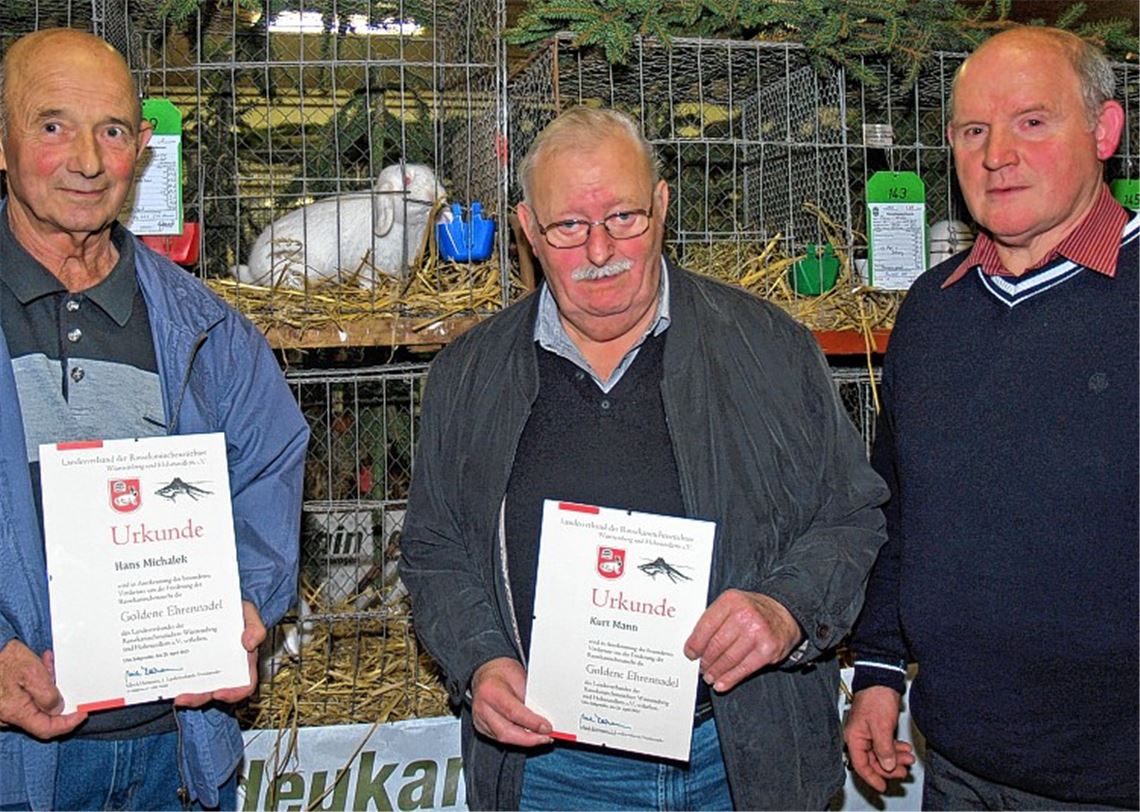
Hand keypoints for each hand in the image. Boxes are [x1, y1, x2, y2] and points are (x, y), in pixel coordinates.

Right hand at [0, 641, 86, 738]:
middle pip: (42, 714)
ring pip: (35, 702)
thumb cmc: (4, 658)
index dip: (67, 724)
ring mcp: (4, 709)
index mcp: (15, 712)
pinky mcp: (3, 700)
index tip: (81, 714)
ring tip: (45, 664)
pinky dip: (34, 683)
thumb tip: (57, 708)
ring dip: (44, 684)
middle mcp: (7, 715)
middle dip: (54, 695)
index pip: (46, 729)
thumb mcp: (32, 672)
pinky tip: (36, 667)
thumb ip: (47, 695)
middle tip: (56, 675)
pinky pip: (24, 696)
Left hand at [175, 601, 265, 707]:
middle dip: (199, 698)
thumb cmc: (235, 610)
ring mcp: (206, 667)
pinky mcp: (189, 663)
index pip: (245, 684)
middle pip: (214, 692)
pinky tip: (168, 680)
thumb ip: (255, 626)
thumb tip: (250, 643)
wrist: (213, 602)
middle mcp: (225, 669)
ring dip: (187, 695)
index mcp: (244, 661)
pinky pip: (183, 678)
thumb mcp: (249, 613)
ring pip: (197, 690)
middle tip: (184, 698)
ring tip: (175, 694)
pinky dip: (176, 682)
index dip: (234, 693)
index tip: (220, 693)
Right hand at [470, 657, 551, 746]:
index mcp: (490, 690)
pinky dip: (516, 739)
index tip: (547, 728)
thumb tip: (544, 716)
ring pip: (503, 738)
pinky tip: (527, 736)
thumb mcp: (520, 678)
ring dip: (524, 741)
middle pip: (506, 732)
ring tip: (540, 737)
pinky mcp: (481, 728)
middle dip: (529, 739)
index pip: (513, 712)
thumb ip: (529, 699)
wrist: (488, 673)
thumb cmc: (503, 673)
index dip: (532, 723)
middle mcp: (482, 707)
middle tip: (546, 737)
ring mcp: (479, 719)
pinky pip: (500, 738)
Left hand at [683, 589, 802, 691]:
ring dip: (716, 671)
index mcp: (731, 601)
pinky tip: (722, 683)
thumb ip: (714, 619)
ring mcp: (757, 632)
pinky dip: (730, 679)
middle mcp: (744, 614)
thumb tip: (694, 644)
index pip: (706, 625)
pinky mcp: (768, 650)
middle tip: (701, 667)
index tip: (690, 654)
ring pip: (729, 658)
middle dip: (705, 660)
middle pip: (717, 644)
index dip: (695, 643)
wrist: (784, 613)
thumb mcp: (732, 604)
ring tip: (709, 676)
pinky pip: (744, 668)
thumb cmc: (753, 610)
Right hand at [844, 685, 914, 790]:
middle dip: (889, 767)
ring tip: (908, 758)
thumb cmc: (876, 698)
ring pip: (880, 754)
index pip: (861, 765)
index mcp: (854, 737)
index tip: (883, 786)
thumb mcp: (882, 727)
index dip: (872, 778)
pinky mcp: (876, 728)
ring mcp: (867, 733)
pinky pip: (884, 745)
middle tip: (903, 770)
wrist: (882, 680)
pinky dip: (894, 749)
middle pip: (872, 762)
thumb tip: (886, 765)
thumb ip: (884, 749)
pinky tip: (904, 749)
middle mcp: (858, 737)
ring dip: (895, 758)